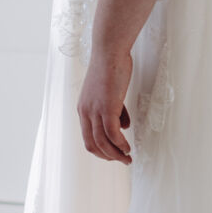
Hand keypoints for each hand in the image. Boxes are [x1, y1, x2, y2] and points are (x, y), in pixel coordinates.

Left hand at [78, 48, 133, 163]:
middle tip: (121, 160)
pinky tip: (127, 147)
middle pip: (92, 144)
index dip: (101, 149)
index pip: (88, 137)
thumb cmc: (112, 68)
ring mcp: (95, 111)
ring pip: (103, 142)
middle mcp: (85, 112)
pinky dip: (120, 144)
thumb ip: (116, 110)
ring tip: (127, 158)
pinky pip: (113, 134)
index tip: (114, 153)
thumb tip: (124, 125)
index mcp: (83, 109)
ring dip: (116, 154)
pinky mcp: (107, 108)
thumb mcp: (111, 93)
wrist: (110, 52)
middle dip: (107, 156)